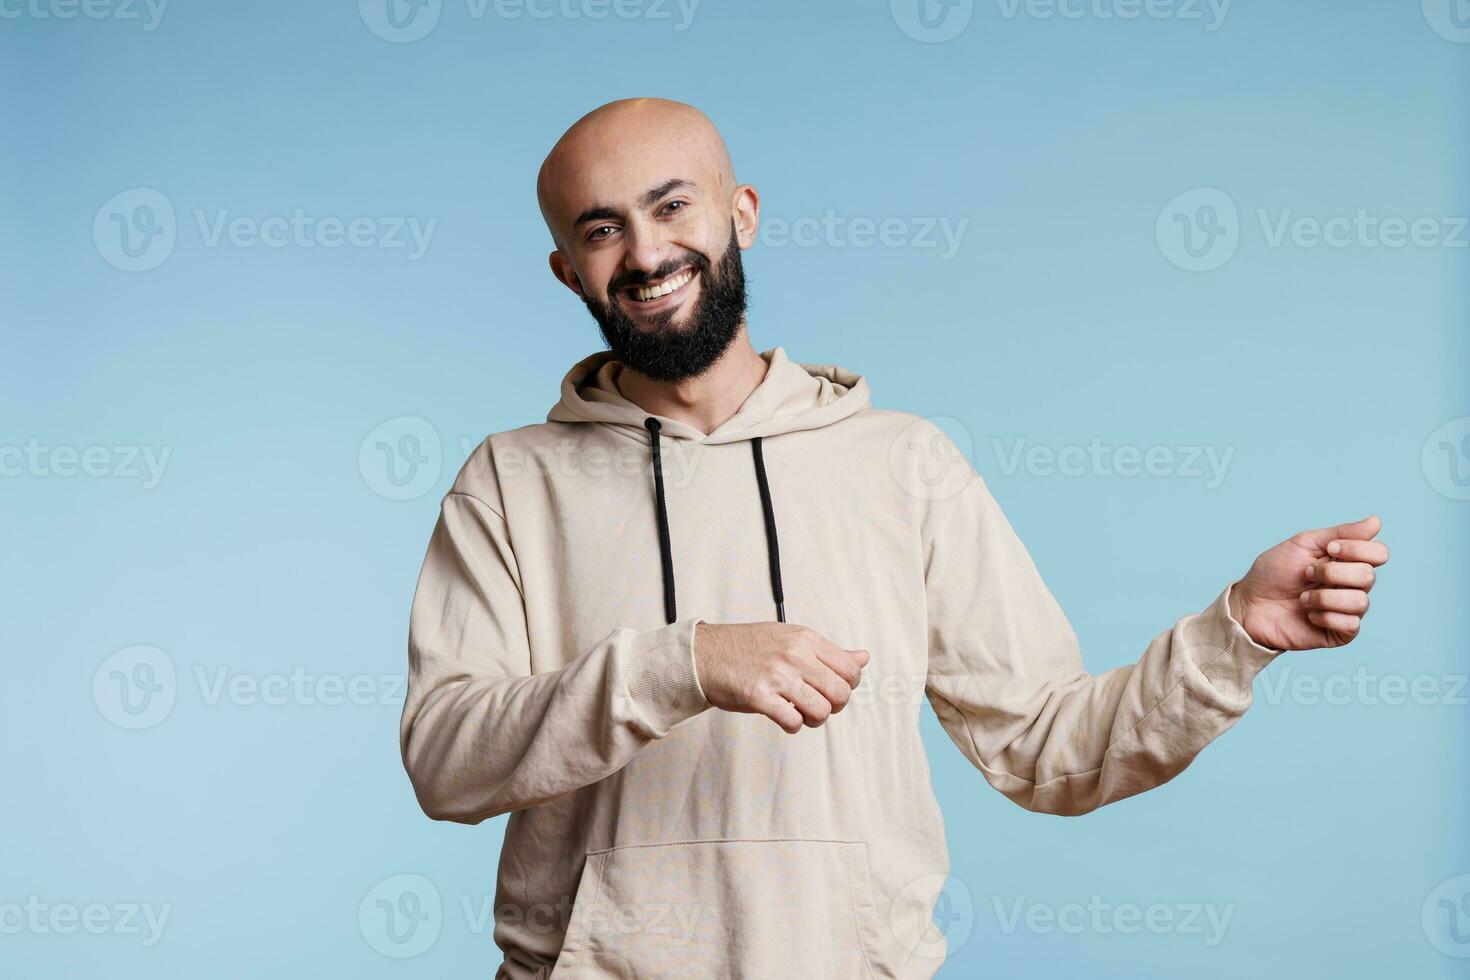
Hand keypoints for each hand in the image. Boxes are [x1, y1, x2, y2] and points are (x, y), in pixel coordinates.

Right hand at [692, 622, 869, 733]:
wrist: (704, 655)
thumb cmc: (747, 647)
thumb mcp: (791, 639)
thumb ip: (829, 652)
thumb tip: (863, 658)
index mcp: (806, 639)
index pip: (850, 669)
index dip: (847, 686)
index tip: (831, 689)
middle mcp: (795, 655)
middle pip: (840, 693)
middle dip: (833, 706)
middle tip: (816, 703)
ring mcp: (777, 676)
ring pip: (821, 711)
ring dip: (813, 719)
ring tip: (798, 712)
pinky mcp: (760, 696)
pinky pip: (793, 722)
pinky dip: (792, 725)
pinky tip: (782, 715)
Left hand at [1228, 515, 1388, 650]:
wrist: (1249, 605)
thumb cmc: (1273, 573)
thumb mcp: (1303, 544)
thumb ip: (1340, 533)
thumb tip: (1375, 521)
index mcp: (1346, 561)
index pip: (1379, 553)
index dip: (1357, 549)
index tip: (1329, 548)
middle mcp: (1352, 585)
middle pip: (1368, 576)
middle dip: (1332, 573)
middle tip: (1307, 574)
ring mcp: (1347, 610)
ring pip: (1360, 602)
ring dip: (1324, 597)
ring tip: (1303, 598)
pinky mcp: (1340, 633)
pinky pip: (1351, 625)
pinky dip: (1325, 616)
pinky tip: (1309, 616)